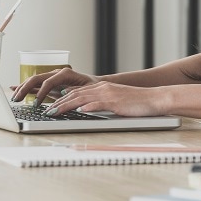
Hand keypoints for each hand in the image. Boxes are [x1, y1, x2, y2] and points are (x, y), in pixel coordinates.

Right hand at [10, 67, 95, 106]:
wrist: (94, 84)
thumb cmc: (92, 87)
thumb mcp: (86, 90)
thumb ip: (74, 92)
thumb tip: (63, 96)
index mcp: (64, 73)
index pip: (48, 82)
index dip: (41, 93)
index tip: (36, 104)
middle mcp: (56, 73)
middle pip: (36, 79)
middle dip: (25, 88)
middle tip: (17, 99)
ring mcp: (51, 77)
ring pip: (33, 81)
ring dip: (22, 88)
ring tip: (14, 97)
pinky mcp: (49, 83)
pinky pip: (35, 84)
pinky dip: (25, 87)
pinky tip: (14, 88)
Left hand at [43, 81, 164, 117]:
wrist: (154, 99)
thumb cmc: (136, 103)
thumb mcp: (115, 101)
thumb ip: (100, 103)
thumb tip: (84, 108)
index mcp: (101, 88)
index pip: (76, 93)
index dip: (61, 99)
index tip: (50, 106)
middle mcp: (102, 88)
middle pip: (75, 95)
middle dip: (58, 103)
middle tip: (46, 111)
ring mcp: (108, 94)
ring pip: (82, 98)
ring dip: (66, 106)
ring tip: (54, 112)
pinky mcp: (116, 102)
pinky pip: (98, 103)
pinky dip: (87, 107)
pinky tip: (78, 111)